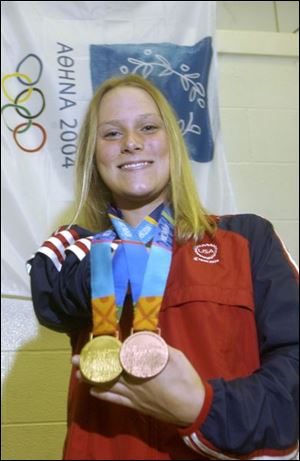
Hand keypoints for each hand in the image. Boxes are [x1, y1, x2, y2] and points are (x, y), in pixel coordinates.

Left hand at [72, 346, 204, 425]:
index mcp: (142, 369)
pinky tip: (93, 392)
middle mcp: (134, 383)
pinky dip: (104, 396)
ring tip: (78, 374)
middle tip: (75, 360)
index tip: (91, 347)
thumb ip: (159, 347)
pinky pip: (116, 401)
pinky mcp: (138, 406)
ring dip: (92, 380)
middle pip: (108, 373)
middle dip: (91, 367)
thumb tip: (147, 336)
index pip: (118, 360)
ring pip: (109, 387)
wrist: (194, 408)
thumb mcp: (176, 357)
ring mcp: (135, 396)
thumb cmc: (186, 380)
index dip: (103, 354)